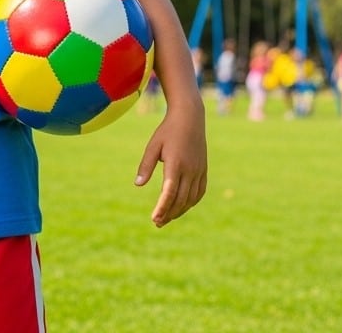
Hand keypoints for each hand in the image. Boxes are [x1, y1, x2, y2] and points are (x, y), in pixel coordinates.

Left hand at [134, 100, 207, 226]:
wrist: (190, 118)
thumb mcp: (153, 146)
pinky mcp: (203, 170)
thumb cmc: (167, 131)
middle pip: (180, 199)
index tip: (154, 218)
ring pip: (191, 198)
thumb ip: (146, 165)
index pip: (169, 192)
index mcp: (176, 164)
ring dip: (179, 210)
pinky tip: (182, 207)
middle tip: (157, 223)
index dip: (162, 208)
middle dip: (169, 213)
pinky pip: (199, 192)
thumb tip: (138, 184)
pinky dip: (191, 202)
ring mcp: (199, 170)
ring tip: (167, 218)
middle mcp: (190, 170)